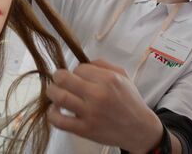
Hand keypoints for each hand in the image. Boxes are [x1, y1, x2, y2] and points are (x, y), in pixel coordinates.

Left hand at [46, 60, 162, 153]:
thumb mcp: (123, 76)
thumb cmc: (130, 101)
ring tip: (55, 92)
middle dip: (58, 76)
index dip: (76, 71)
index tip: (78, 76)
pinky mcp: (84, 129)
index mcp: (108, 79)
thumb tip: (83, 63)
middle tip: (59, 79)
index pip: (79, 68)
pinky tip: (55, 109)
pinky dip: (52, 113)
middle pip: (63, 79)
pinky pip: (59, 121)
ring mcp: (90, 113)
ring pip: (59, 97)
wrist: (139, 128)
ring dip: (52, 92)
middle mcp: (98, 95)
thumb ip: (103, 65)